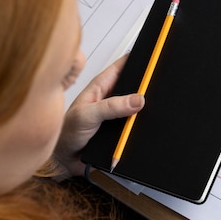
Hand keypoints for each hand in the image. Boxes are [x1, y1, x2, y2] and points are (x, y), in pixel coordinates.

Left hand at [53, 55, 144, 176]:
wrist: (65, 160)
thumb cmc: (67, 133)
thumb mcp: (87, 115)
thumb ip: (112, 106)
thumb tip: (138, 100)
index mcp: (101, 87)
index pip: (123, 65)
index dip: (138, 60)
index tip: (153, 59)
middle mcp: (111, 99)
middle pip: (136, 88)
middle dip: (146, 88)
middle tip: (155, 91)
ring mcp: (118, 115)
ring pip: (138, 109)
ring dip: (143, 113)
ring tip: (149, 113)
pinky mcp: (121, 131)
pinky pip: (137, 128)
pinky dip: (140, 129)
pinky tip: (142, 131)